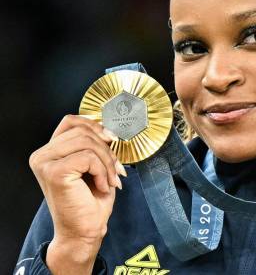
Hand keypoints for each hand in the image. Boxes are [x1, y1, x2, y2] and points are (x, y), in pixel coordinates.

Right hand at [29, 114, 125, 273]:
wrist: (85, 230)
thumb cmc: (90, 201)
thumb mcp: (94, 165)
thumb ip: (93, 144)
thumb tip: (108, 128)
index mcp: (50, 151)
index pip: (71, 121)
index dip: (94, 126)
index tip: (112, 139)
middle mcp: (41, 155)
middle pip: (82, 131)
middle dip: (107, 150)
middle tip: (116, 170)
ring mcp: (45, 163)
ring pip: (87, 143)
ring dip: (107, 162)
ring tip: (110, 180)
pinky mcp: (54, 172)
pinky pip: (88, 157)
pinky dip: (102, 171)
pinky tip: (102, 186)